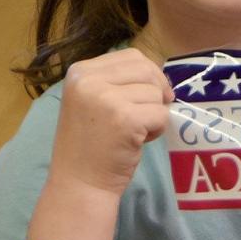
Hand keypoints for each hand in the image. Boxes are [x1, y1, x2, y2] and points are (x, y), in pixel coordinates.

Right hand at [49, 47, 173, 196]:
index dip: (148, 76)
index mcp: (80, 71)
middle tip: (146, 115)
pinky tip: (138, 141)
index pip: (131, 56)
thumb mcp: (93, 100)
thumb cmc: (90, 144)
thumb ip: (118, 80)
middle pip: (147, 70)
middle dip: (156, 92)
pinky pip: (161, 113)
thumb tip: (158, 72)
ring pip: (156, 92)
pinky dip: (158, 129)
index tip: (142, 98)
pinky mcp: (125, 118)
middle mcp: (88, 80)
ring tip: (134, 131)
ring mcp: (106, 98)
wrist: (79, 184)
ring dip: (154, 113)